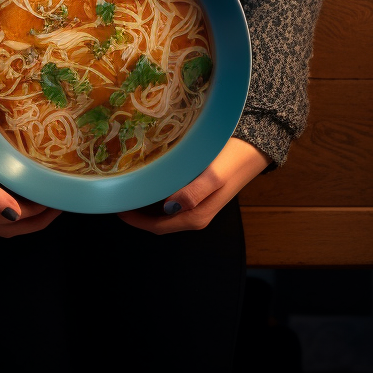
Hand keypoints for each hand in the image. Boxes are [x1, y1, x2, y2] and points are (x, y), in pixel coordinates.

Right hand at [0, 128, 60, 236]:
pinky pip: (5, 213)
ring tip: (53, 198)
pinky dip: (23, 210)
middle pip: (19, 226)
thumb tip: (14, 215)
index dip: (42, 209)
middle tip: (65, 200)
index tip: (61, 195)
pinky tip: (32, 195)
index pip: (19, 218)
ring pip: (14, 223)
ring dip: (35, 215)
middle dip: (44, 217)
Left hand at [117, 137, 269, 233]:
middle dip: (137, 210)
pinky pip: (172, 196)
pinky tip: (150, 177)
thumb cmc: (233, 160)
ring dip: (146, 201)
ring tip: (129, 185)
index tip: (117, 205)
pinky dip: (157, 191)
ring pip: (164, 208)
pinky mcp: (199, 190)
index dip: (135, 220)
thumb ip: (192, 193)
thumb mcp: (213, 176)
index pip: (157, 226)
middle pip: (158, 220)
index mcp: (196, 216)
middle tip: (119, 192)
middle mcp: (195, 213)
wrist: (255, 147)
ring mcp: (197, 202)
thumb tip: (169, 207)